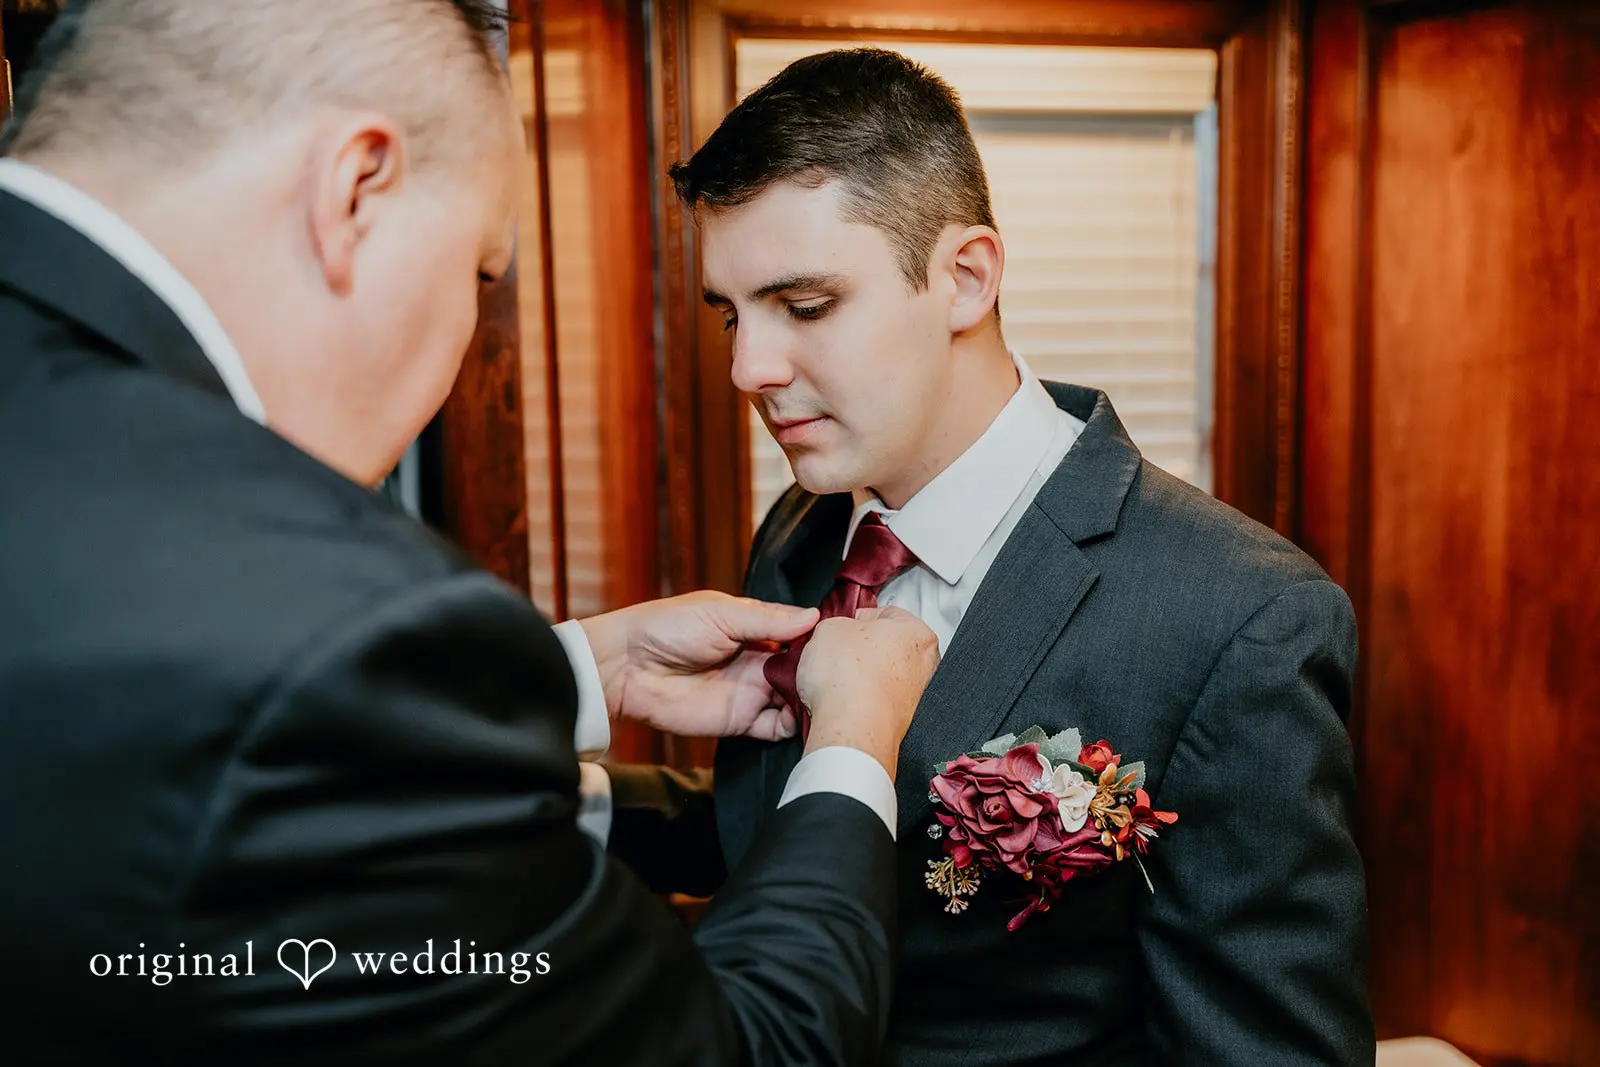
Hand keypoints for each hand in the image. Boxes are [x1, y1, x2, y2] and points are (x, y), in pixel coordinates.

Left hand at [578, 592, 818, 740]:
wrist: (627, 669)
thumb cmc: (666, 628)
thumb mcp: (720, 614)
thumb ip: (768, 620)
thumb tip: (814, 616)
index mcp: (754, 628)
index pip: (799, 632)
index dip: (821, 637)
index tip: (846, 639)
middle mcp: (758, 660)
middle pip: (803, 669)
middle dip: (822, 671)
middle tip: (842, 672)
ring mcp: (752, 692)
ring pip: (796, 699)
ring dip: (813, 700)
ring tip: (830, 697)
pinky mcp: (741, 721)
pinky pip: (777, 728)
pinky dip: (795, 727)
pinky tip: (807, 718)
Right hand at [797, 606, 940, 779]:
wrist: (850, 728)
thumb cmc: (849, 679)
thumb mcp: (828, 627)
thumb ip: (837, 623)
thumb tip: (835, 633)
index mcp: (917, 631)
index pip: (885, 612)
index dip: (857, 618)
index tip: (846, 625)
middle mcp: (924, 663)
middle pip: (886, 645)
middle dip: (861, 647)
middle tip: (838, 650)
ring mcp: (914, 695)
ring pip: (881, 675)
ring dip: (860, 674)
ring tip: (836, 677)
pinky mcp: (900, 720)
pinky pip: (875, 700)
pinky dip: (861, 698)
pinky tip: (842, 698)